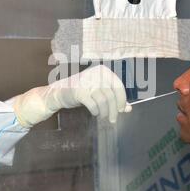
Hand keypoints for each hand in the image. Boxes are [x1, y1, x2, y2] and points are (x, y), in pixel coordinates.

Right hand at [13, 65, 131, 127]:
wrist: (60, 92)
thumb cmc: (83, 91)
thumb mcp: (100, 92)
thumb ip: (115, 99)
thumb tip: (129, 109)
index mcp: (103, 71)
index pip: (118, 86)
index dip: (122, 100)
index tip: (122, 110)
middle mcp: (96, 74)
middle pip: (111, 95)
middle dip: (114, 110)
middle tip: (113, 119)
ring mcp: (87, 82)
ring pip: (103, 101)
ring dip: (105, 112)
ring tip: (103, 117)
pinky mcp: (79, 91)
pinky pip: (93, 104)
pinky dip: (95, 111)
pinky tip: (94, 112)